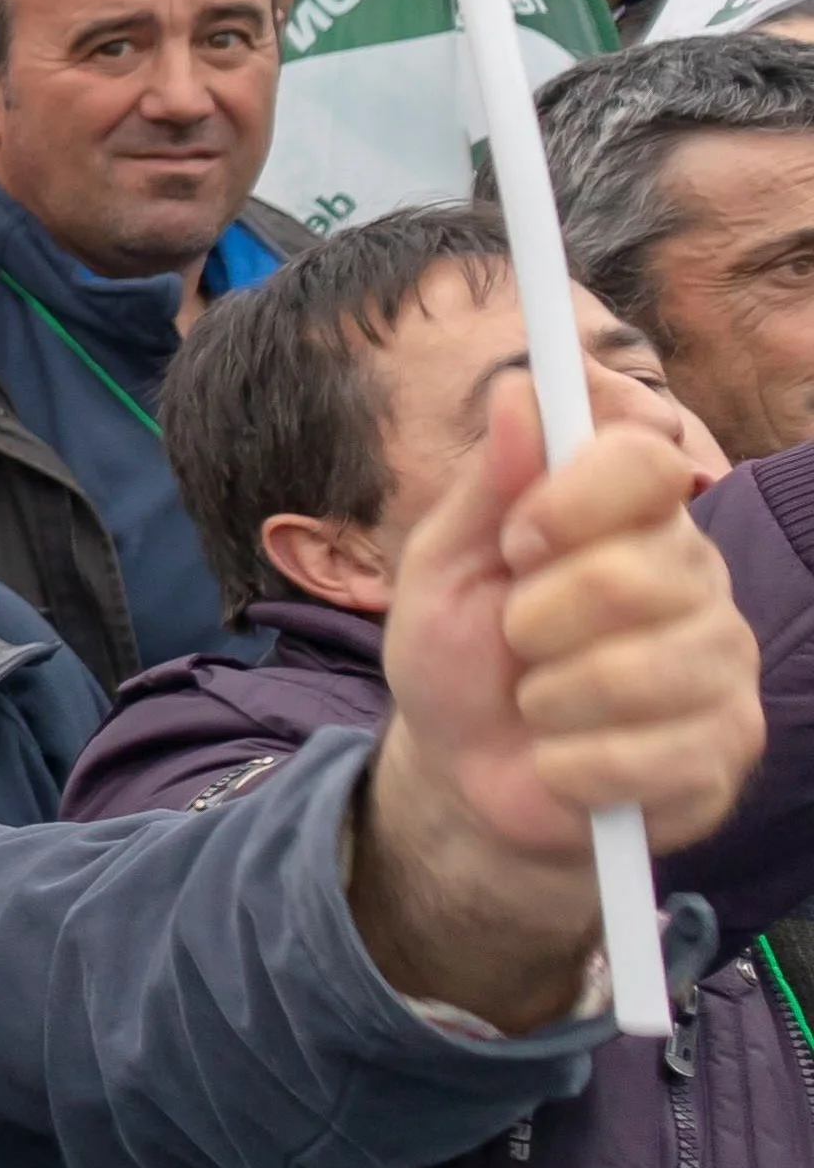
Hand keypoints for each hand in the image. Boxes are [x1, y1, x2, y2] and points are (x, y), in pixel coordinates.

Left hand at [357, 388, 765, 1024]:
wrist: (468, 777)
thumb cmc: (460, 656)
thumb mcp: (442, 566)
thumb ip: (487, 484)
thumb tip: (517, 390)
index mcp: (634, 518)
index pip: (645, 460)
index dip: (571, 501)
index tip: (518, 542)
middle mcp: (698, 581)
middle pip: (632, 572)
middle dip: (535, 620)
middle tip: (518, 642)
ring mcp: (722, 667)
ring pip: (636, 672)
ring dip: (548, 701)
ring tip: (539, 706)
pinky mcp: (725, 751)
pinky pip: (642, 757)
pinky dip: (571, 768)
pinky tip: (566, 763)